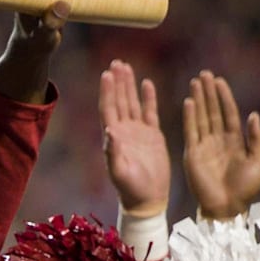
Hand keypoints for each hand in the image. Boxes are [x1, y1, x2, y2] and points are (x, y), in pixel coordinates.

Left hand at [99, 60, 168, 214]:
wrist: (147, 198)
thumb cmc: (130, 188)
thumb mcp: (119, 171)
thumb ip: (113, 152)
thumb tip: (109, 131)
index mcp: (113, 137)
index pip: (108, 109)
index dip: (107, 91)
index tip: (106, 74)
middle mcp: (123, 131)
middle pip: (119, 100)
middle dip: (117, 82)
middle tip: (115, 62)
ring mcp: (137, 131)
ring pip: (132, 102)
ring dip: (128, 85)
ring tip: (126, 66)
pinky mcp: (153, 135)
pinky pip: (150, 112)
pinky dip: (148, 97)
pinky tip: (147, 83)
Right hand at [182, 70, 259, 218]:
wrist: (228, 205)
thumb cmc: (246, 187)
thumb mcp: (259, 161)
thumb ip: (256, 138)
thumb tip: (252, 115)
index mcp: (235, 140)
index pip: (228, 112)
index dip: (224, 96)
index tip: (218, 80)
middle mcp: (218, 139)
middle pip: (212, 110)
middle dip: (208, 92)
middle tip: (203, 74)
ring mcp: (204, 145)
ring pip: (201, 117)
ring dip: (198, 99)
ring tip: (195, 82)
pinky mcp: (193, 152)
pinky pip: (191, 131)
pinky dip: (189, 117)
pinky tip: (188, 103)